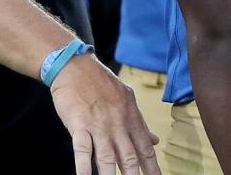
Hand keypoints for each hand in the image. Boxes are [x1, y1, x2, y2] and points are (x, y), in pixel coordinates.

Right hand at [50, 54, 161, 174]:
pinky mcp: (78, 124)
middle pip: (129, 156)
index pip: (145, 148)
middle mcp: (117, 124)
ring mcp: (98, 125)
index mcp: (130, 118)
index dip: (153, 168)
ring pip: (107, 157)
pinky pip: (81, 148)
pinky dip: (83, 165)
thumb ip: (140, 121)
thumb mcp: (126, 98)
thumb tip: (154, 139)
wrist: (76, 65)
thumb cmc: (101, 82)